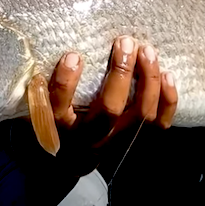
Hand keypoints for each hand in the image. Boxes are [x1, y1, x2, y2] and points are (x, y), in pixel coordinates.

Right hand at [46, 36, 176, 171]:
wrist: (65, 163)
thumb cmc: (51, 124)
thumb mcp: (37, 108)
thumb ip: (41, 86)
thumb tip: (52, 51)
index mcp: (60, 129)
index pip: (61, 107)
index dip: (67, 82)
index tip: (74, 56)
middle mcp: (89, 138)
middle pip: (109, 109)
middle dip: (121, 73)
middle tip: (124, 42)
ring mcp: (116, 141)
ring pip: (140, 115)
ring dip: (148, 80)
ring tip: (147, 51)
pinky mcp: (135, 141)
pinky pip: (158, 124)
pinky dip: (167, 100)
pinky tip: (167, 75)